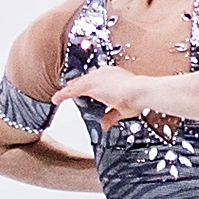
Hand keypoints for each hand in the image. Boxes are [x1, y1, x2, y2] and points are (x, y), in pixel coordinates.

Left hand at [55, 65, 170, 130]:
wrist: (141, 91)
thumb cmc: (139, 98)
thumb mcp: (123, 110)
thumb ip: (111, 116)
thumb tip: (104, 126)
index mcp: (114, 75)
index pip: (96, 79)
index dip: (87, 86)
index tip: (83, 90)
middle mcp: (104, 73)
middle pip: (85, 79)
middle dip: (75, 86)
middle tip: (66, 92)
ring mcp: (97, 77)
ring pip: (77, 84)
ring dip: (68, 91)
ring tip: (58, 97)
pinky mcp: (91, 84)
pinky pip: (73, 90)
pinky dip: (64, 95)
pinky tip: (56, 99)